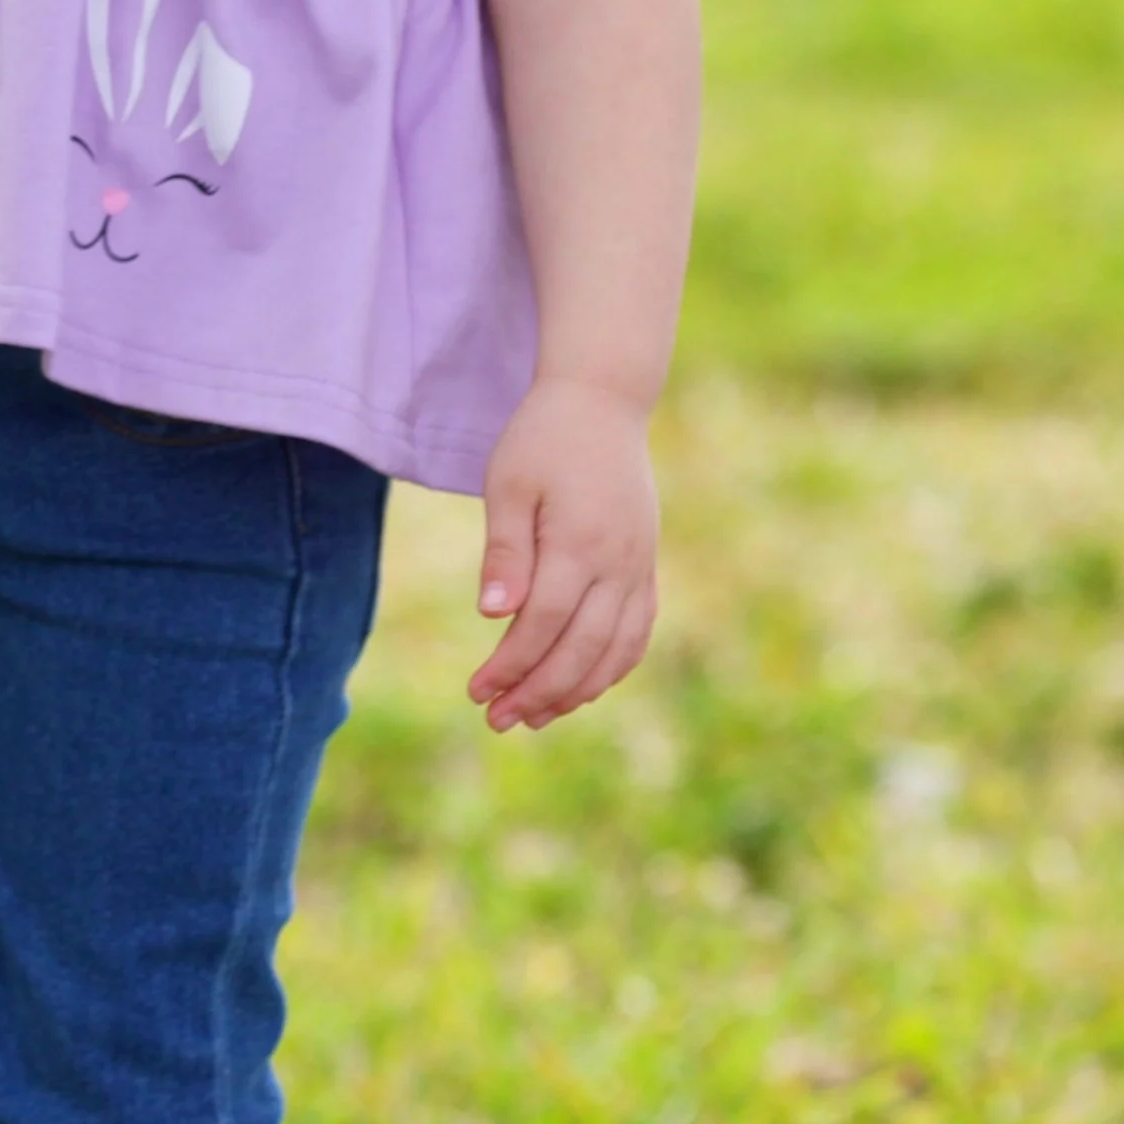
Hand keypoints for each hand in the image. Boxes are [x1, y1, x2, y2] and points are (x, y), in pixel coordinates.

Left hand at [466, 376, 659, 732]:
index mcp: (580, 541)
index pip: (543, 624)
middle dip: (538, 692)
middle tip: (496, 720)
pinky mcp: (647, 566)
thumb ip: (505, 550)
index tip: (476, 692)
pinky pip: (637, 632)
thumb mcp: (509, 484)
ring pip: (615, 650)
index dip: (510, 666)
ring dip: (575, 691)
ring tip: (532, 717)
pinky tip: (580, 688)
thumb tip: (493, 614)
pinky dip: (611, 667)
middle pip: (581, 649)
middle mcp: (619, 562)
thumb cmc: (542, 440)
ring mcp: (640, 566)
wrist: (602, 403)